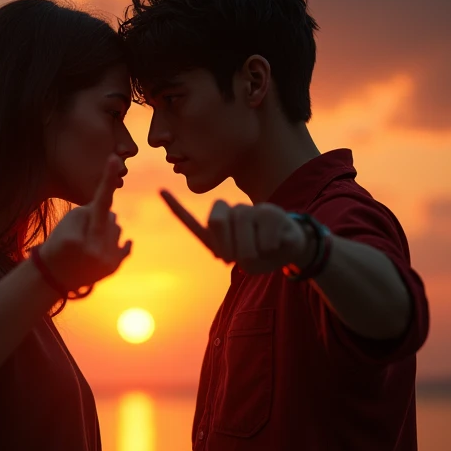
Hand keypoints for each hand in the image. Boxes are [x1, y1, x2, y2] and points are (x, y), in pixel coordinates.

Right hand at [40, 155, 131, 290]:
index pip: (97, 203)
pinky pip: (125, 243)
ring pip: (117, 227)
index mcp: (77, 239)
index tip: (115, 158)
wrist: (55, 277)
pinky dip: (117, 241)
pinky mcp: (114, 268)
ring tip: (89, 243)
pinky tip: (101, 249)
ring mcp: (106, 263)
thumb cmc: (58, 244)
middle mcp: (95, 252)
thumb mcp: (66, 224)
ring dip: (106, 230)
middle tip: (81, 235)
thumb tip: (115, 216)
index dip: (107, 179)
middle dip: (97, 218)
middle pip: (109, 215)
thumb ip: (90, 212)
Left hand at [160, 190, 312, 274]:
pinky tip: (274, 244)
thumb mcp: (242, 260)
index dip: (176, 207)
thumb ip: (229, 251)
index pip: (192, 220)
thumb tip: (231, 245)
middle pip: (215, 219)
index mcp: (219, 230)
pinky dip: (268, 248)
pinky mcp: (270, 211)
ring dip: (250, 250)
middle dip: (227, 244)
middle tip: (238, 257)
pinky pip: (262, 235)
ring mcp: (251, 210)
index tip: (160, 190)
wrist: (289, 251)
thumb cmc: (261, 256)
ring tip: (259, 251)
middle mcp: (232, 214)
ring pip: (241, 226)